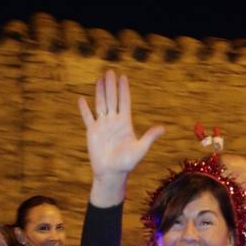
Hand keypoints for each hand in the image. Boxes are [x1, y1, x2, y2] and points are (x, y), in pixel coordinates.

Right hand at [79, 70, 163, 205]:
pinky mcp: (92, 132)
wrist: (112, 173)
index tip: (123, 77)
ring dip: (99, 92)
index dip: (124, 90)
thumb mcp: (141, 149)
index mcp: (125, 123)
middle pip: (112, 99)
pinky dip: (84, 109)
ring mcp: (102, 126)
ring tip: (99, 79)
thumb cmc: (127, 163)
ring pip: (100, 104)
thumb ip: (150, 137)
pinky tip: (82, 99)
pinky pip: (87, 118)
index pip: (124, 102)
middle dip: (111, 86)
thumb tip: (163, 128)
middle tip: (110, 71)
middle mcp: (113, 121)